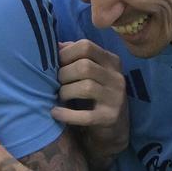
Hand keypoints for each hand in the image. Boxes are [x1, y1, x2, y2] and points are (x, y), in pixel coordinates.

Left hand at [54, 40, 129, 161]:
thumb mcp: (91, 71)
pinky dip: (67, 114)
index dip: (65, 53)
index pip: (86, 46)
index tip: (56, 63)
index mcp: (111, 61)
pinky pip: (85, 116)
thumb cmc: (96, 94)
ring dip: (65, 91)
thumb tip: (54, 44)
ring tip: (60, 96)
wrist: (114, 126)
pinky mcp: (110, 117)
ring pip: (86, 87)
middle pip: (84, 66)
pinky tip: (55, 113)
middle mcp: (116, 77)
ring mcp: (115, 97)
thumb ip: (75, 56)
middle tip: (56, 83)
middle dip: (63, 74)